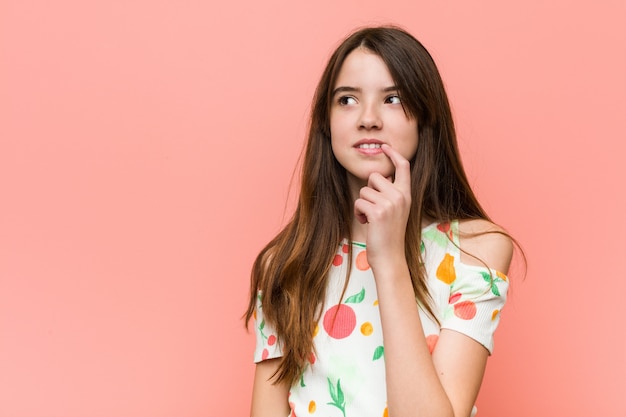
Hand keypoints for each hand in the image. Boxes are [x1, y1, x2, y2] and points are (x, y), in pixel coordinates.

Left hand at [353, 144, 411, 271]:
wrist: (390, 256)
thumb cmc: (389, 234)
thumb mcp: (396, 210)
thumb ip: (391, 193)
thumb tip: (381, 177)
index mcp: (406, 194)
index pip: (403, 166)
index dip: (393, 154)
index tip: (385, 146)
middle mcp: (400, 196)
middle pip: (375, 177)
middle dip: (368, 191)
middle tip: (374, 208)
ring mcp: (390, 204)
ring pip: (364, 190)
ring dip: (362, 204)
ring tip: (371, 218)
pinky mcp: (377, 212)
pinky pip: (359, 202)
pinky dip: (358, 213)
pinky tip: (366, 223)